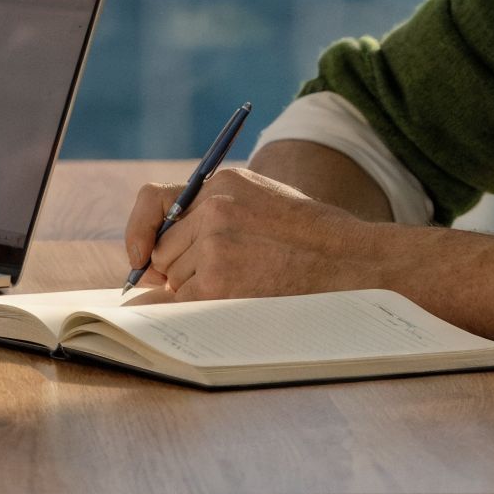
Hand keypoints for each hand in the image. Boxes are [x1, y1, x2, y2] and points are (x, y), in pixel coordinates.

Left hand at [121, 166, 385, 301]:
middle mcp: (214, 209)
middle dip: (182, 269)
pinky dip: (206, 310)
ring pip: (176, 281)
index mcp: (224, 183)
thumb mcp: (263, 202)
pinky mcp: (220, 284)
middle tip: (229, 275)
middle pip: (162, 251)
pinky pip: (188, 304)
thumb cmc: (314, 241)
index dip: (139, 231)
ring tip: (249, 284)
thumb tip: (150, 260)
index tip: (138, 256)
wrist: (356, 265)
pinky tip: (245, 299)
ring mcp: (215, 246)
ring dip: (199, 292)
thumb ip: (212, 216)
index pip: (153, 201)